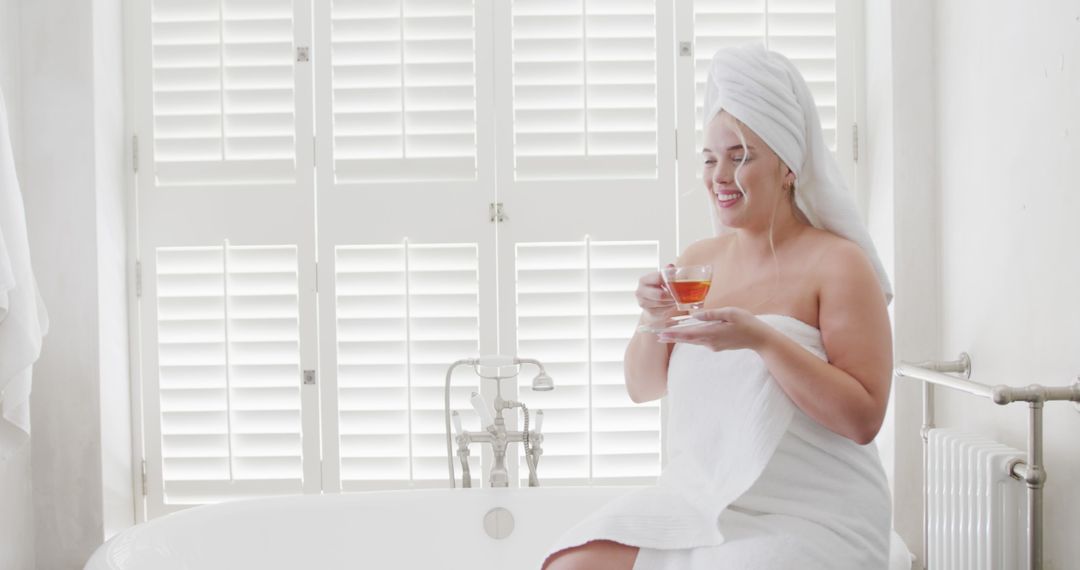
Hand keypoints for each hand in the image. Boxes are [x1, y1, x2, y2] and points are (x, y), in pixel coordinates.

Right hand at [636, 265, 678, 325]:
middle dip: (672, 295)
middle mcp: (640, 291)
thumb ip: (667, 271)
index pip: (658, 278)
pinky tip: (671, 303)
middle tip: (680, 293)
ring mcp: (643, 302)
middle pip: (660, 294)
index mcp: (643, 280)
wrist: (652, 304)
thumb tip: (671, 266)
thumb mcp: (662, 279)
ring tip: (676, 298)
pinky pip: (663, 310)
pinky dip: (669, 307)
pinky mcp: (648, 312)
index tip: (679, 281)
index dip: (670, 279)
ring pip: (663, 303)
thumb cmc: (658, 289)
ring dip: (672, 301)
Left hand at [656, 307, 773, 351]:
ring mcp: (714, 346)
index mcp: (712, 333)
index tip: (661, 335)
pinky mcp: (717, 346)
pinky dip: (692, 337)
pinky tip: (688, 333)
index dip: (673, 335)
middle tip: (657, 336)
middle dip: (673, 337)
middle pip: (688, 339)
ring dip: (681, 337)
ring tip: (668, 335)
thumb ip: (712, 314)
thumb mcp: (730, 313)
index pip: (688, 334)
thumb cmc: (747, 323)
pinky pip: (702, 341)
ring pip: (694, 341)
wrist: (761, 339)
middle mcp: (710, 342)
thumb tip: (695, 314)